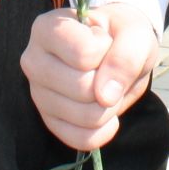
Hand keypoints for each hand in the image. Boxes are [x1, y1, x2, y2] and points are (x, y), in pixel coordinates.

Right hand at [22, 4, 158, 150]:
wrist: (118, 49)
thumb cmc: (120, 33)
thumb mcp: (135, 32)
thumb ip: (126, 56)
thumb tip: (105, 97)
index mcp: (46, 29)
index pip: (84, 54)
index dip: (107, 51)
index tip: (105, 41)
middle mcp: (33, 61)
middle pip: (83, 88)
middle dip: (111, 83)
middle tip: (110, 68)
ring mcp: (38, 94)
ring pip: (85, 117)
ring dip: (110, 106)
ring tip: (107, 85)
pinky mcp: (50, 121)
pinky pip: (82, 139)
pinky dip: (104, 129)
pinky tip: (106, 110)